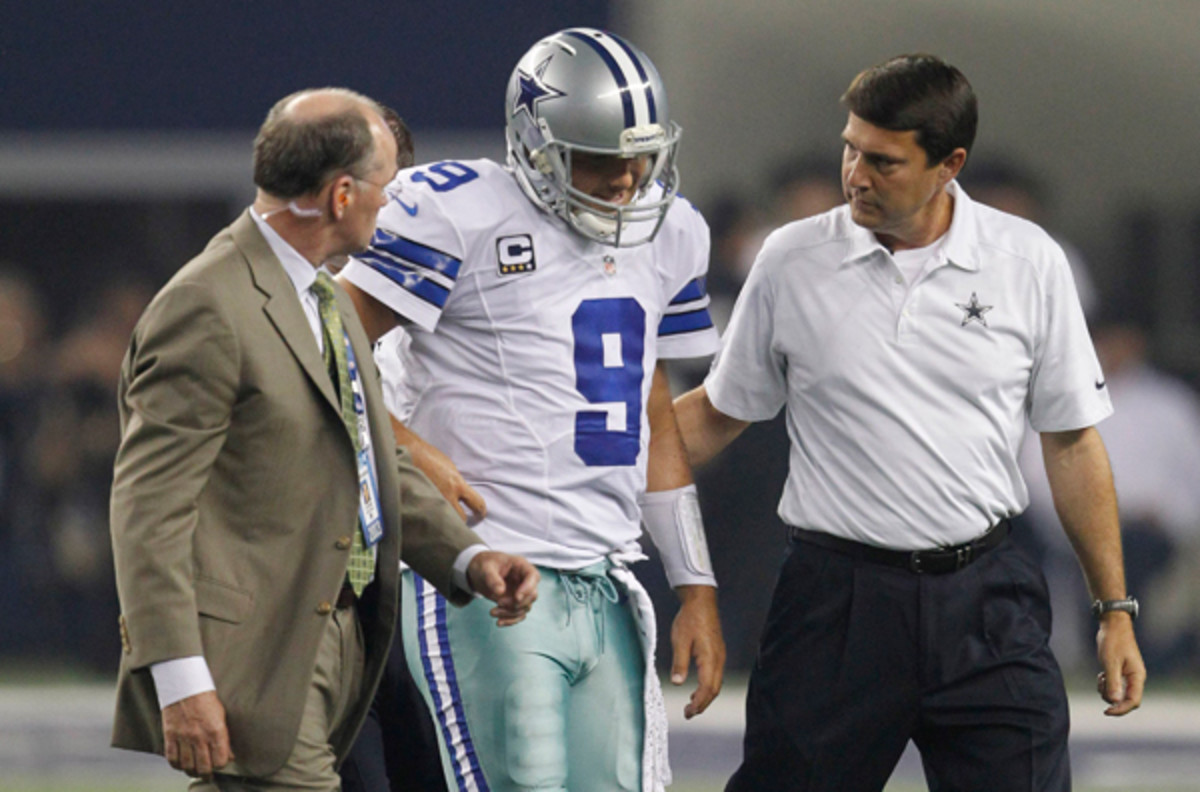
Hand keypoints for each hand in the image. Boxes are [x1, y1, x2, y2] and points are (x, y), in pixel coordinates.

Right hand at [161, 690, 233, 777]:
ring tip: (195, 770)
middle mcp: (200, 736)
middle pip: (204, 767)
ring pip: (187, 766)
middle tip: (207, 774)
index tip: (219, 764)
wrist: (185, 685)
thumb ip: (224, 738)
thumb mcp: (221, 716)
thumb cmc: (206, 699)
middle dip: (207, 774)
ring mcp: (184, 736)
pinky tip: (181, 764)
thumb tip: (229, 756)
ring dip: (191, 771)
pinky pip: (172, 758)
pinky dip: (177, 765)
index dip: (221, 765)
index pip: (220, 761)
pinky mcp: (170, 735)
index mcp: (216, 730)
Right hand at [395, 416, 485, 521]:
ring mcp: (433, 502)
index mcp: (457, 485)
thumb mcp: (451, 468)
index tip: (481, 514)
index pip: (477, 503)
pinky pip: (431, 516)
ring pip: (445, 521)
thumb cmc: (431, 457)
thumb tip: (461, 494)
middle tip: (463, 522)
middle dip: (462, 521)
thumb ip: (458, 482)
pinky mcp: (421, 504)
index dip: (481, 510)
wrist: (411, 454)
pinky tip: (432, 517)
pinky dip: (433, 517)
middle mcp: (447, 496)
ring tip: (447, 521)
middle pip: (461, 518)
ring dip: (447, 521)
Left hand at [467, 551, 539, 625]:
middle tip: (499, 603)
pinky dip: (510, 620)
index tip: (516, 598)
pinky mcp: (515, 602)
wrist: (478, 571)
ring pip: (525, 607)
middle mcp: (524, 580)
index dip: (528, 588)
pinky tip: (499, 622)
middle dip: (516, 603)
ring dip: (510, 613)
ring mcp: (521, 592)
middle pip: (531, 595)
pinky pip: (519, 614)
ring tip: (492, 612)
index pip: (533, 576)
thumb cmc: (484, 564)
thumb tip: (500, 592)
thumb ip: (492, 578)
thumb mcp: (485, 568)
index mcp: (521, 566)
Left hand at [669, 585, 724, 718]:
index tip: (688, 712)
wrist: (701, 601)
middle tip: (689, 714)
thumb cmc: (690, 619)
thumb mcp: (680, 640)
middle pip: (714, 689)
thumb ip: (680, 663)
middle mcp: (718, 659)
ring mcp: (719, 656)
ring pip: (716, 683)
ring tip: (691, 705)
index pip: (707, 688)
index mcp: (710, 658)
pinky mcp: (717, 652)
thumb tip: (678, 683)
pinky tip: (696, 689)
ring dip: (705, 697)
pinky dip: (707, 687)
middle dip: (702, 704)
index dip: (699, 703)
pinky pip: (715, 675)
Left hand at [1096, 614, 1145, 715]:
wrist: (1113, 626)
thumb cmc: (1113, 641)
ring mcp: (1128, 675)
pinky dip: (1106, 684)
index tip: (1106, 711)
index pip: (1133, 701)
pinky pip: (1114, 686)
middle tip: (1101, 685)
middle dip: (1112, 698)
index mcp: (1137, 677)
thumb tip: (1114, 701)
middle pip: (1126, 700)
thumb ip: (1113, 682)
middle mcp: (1135, 678)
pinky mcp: (1121, 672)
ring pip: (1118, 693)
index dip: (1121, 709)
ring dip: (1107, 690)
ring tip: (1101, 677)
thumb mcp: (1111, 662)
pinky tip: (1101, 675)